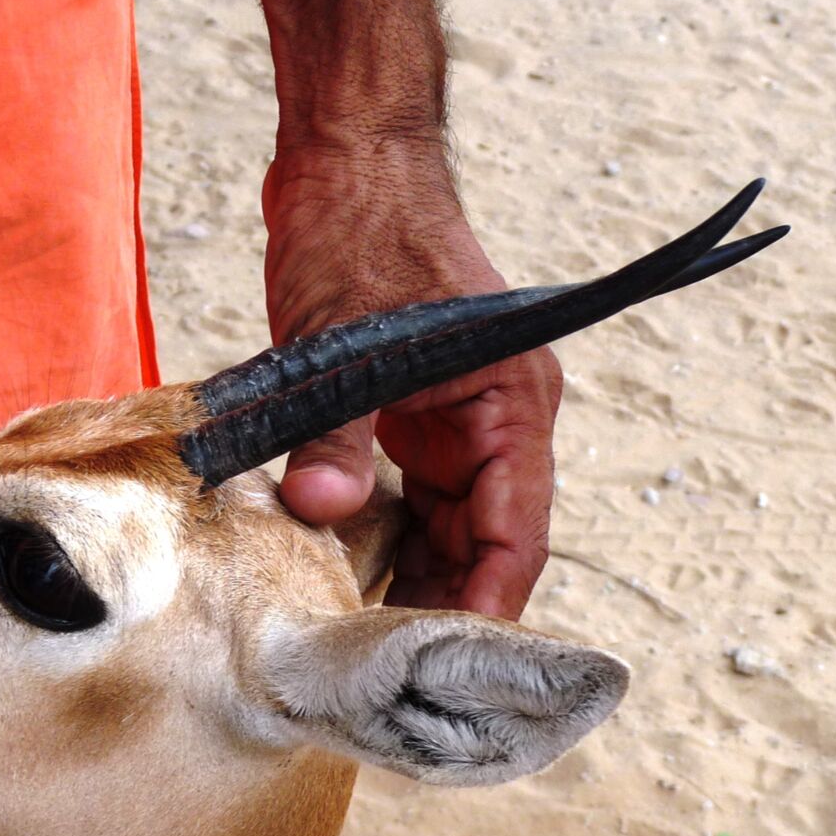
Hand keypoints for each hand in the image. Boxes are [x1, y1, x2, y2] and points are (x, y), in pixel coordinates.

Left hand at [264, 143, 562, 620]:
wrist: (347, 161)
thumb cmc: (360, 228)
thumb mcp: (341, 340)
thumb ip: (334, 434)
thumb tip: (317, 510)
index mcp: (512, 403)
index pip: (518, 531)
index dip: (489, 604)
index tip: (450, 666)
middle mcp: (499, 422)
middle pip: (488, 546)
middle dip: (446, 609)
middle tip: (391, 675)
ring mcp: (461, 423)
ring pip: (453, 532)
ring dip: (417, 583)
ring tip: (368, 645)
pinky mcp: (420, 420)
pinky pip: (418, 503)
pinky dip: (391, 543)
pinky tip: (352, 582)